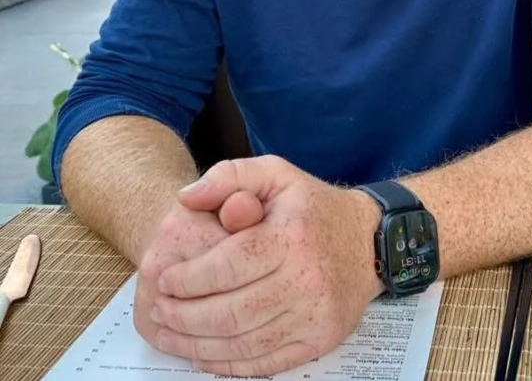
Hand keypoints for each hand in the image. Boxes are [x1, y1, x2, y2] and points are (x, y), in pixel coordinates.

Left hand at [149, 155, 382, 377]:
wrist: (368, 240)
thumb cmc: (313, 206)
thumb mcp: (275, 174)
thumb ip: (229, 176)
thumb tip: (186, 196)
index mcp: (291, 236)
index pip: (227, 266)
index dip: (188, 279)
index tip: (164, 281)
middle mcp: (306, 278)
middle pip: (231, 311)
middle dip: (185, 317)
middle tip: (160, 311)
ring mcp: (315, 314)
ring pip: (244, 342)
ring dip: (198, 345)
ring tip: (170, 335)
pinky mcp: (320, 340)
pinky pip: (266, 362)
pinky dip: (229, 363)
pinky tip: (204, 353)